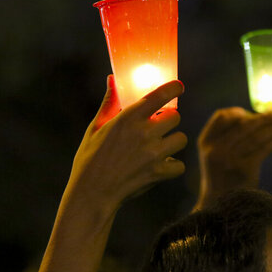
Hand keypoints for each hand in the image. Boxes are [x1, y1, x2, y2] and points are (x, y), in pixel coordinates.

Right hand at [68, 76, 186, 215]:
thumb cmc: (90, 158)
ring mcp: (153, 153)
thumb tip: (112, 78)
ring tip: (161, 147)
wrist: (92, 192)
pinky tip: (160, 166)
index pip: (161, 95)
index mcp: (128, 117)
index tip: (177, 87)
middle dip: (169, 120)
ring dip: (173, 142)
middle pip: (175, 116)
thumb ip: (110, 102)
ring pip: (181, 139)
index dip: (174, 88)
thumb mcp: (96, 127)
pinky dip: (172, 167)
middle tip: (159, 127)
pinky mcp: (158, 173)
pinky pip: (179, 165)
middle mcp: (144, 132)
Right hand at [196, 107, 271, 208]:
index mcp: (205, 143)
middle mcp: (216, 149)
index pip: (220, 117)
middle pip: (242, 125)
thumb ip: (224, 137)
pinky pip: (262, 149)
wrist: (219, 206)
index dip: (236, 112)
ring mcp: (229, 159)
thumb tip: (252, 117)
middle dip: (261, 118)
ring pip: (254, 136)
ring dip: (271, 127)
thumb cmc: (220, 177)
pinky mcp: (245, 169)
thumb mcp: (213, 156)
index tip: (250, 114)